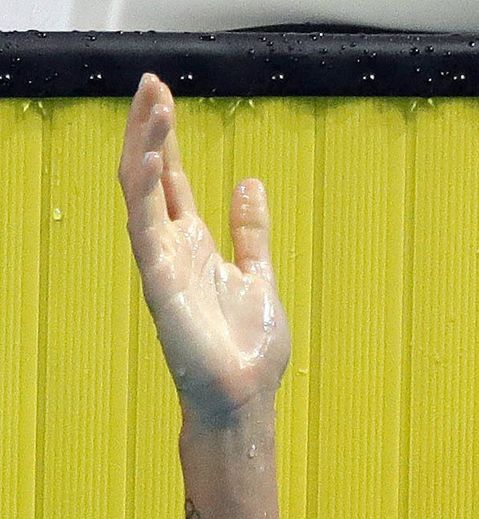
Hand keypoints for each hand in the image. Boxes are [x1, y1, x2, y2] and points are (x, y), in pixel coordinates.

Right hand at [119, 73, 288, 426]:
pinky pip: (146, 231)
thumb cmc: (247, 348)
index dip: (165, 137)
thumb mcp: (258, 274)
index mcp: (194, 244)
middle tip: (151, 84)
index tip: (163, 96)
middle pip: (149, 175)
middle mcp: (171, 248)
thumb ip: (251, 232)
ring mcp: (162, 264)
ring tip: (153, 104)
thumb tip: (249, 183)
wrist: (246, 396)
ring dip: (146, 147)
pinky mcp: (161, 284)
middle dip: (149, 130)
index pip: (171, 179)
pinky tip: (152, 159)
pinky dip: (147, 194)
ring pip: (141, 194)